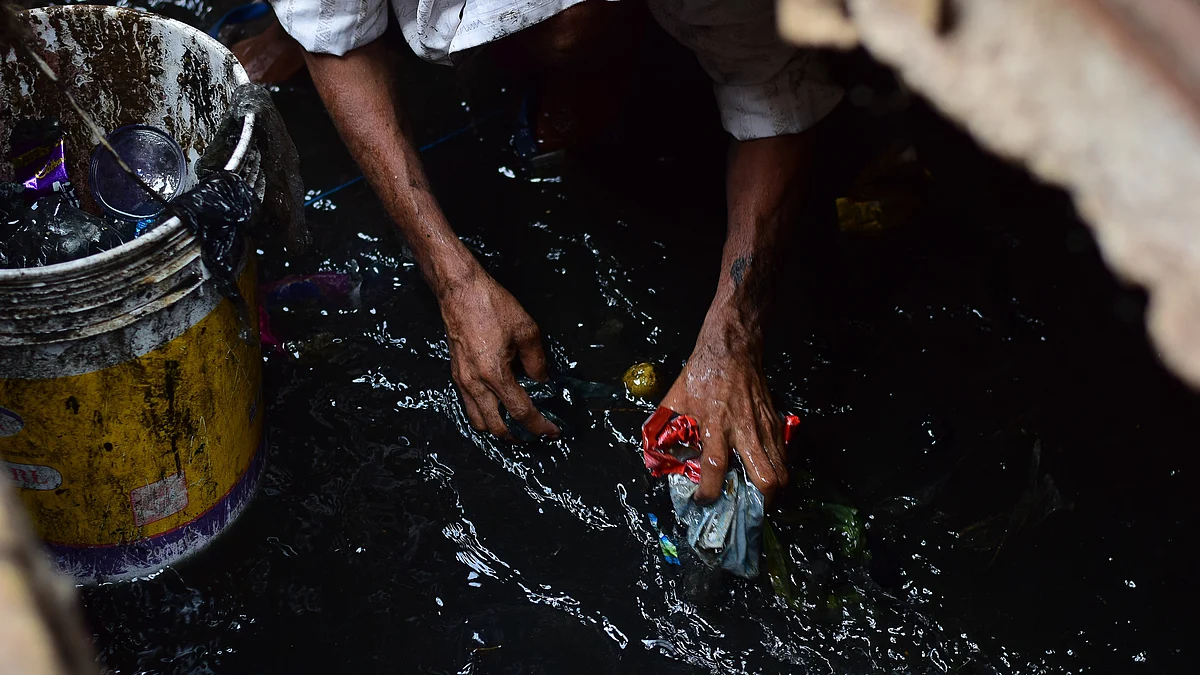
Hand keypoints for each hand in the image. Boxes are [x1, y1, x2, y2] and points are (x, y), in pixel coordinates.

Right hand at [439, 270, 559, 439]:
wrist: (459, 290)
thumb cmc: (490, 305)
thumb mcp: (526, 330)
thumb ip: (537, 361)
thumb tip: (542, 380)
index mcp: (494, 374)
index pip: (521, 412)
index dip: (539, 426)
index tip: (552, 431)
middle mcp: (474, 383)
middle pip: (497, 427)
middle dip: (519, 435)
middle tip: (536, 432)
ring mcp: (462, 380)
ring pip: (479, 421)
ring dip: (498, 428)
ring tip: (517, 424)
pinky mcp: (456, 373)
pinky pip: (469, 405)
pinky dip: (485, 413)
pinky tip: (498, 404)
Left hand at [661, 323, 786, 502]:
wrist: (732, 350)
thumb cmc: (702, 374)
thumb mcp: (676, 399)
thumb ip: (665, 427)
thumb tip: (655, 453)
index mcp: (715, 424)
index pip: (715, 468)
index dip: (708, 491)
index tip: (702, 500)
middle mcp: (744, 430)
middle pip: (767, 479)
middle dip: (759, 503)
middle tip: (744, 509)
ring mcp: (765, 428)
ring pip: (782, 471)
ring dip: (771, 490)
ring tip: (756, 498)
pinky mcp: (776, 423)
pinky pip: (783, 456)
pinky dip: (776, 469)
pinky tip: (761, 472)